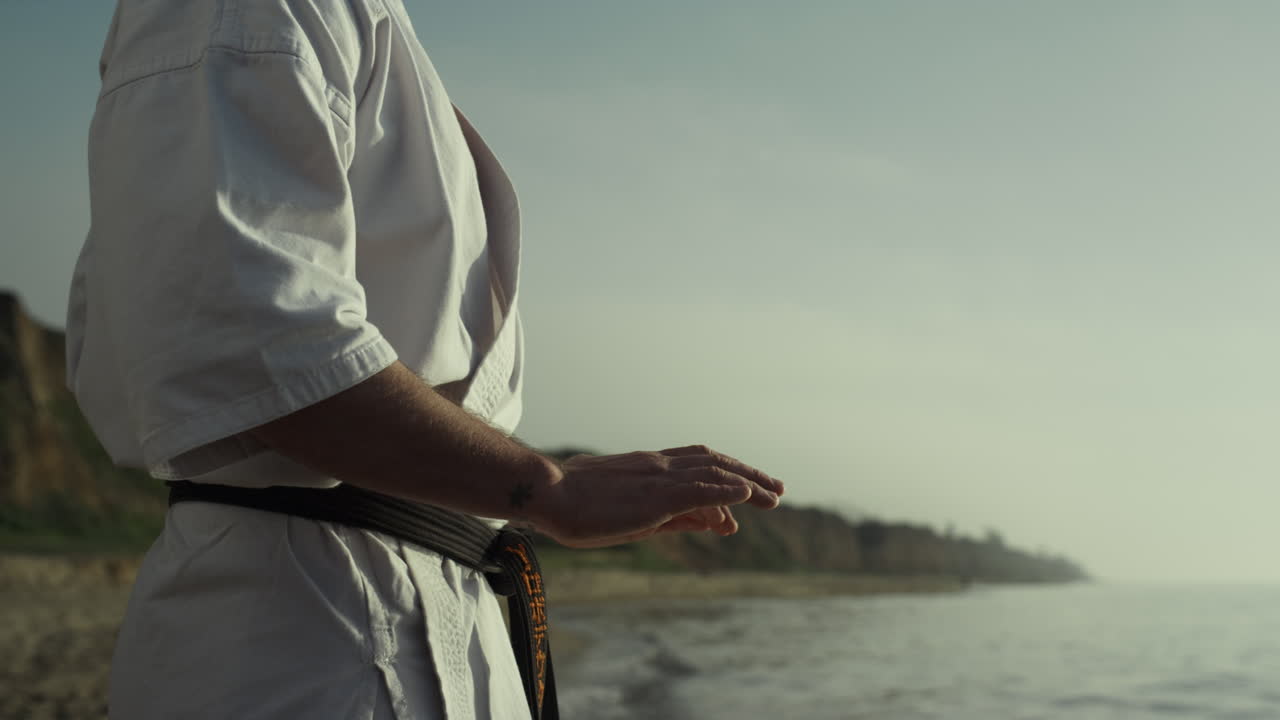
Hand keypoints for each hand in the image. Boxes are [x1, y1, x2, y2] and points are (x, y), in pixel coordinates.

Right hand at [529, 444, 784, 548]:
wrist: (548, 493)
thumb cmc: (577, 506)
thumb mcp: (635, 515)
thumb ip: (676, 516)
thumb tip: (714, 522)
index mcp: (650, 467)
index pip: (700, 464)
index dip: (728, 475)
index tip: (750, 491)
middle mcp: (659, 465)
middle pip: (715, 463)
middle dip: (749, 474)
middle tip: (776, 489)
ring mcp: (658, 477)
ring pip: (714, 473)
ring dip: (748, 482)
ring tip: (773, 495)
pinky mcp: (655, 494)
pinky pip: (698, 488)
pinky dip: (726, 488)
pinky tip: (747, 493)